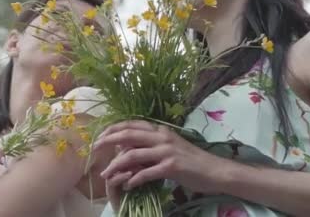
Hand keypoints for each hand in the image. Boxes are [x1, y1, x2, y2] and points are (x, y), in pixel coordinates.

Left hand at [95, 120, 222, 208]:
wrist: (214, 170)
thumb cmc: (191, 160)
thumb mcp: (170, 148)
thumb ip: (150, 146)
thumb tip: (128, 148)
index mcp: (160, 130)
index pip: (132, 124)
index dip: (113, 128)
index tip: (100, 136)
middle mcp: (162, 137)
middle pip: (128, 134)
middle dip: (108, 141)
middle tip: (94, 149)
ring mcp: (166, 151)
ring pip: (133, 155)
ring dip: (116, 165)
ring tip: (106, 174)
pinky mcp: (171, 167)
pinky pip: (146, 173)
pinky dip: (133, 179)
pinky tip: (127, 185)